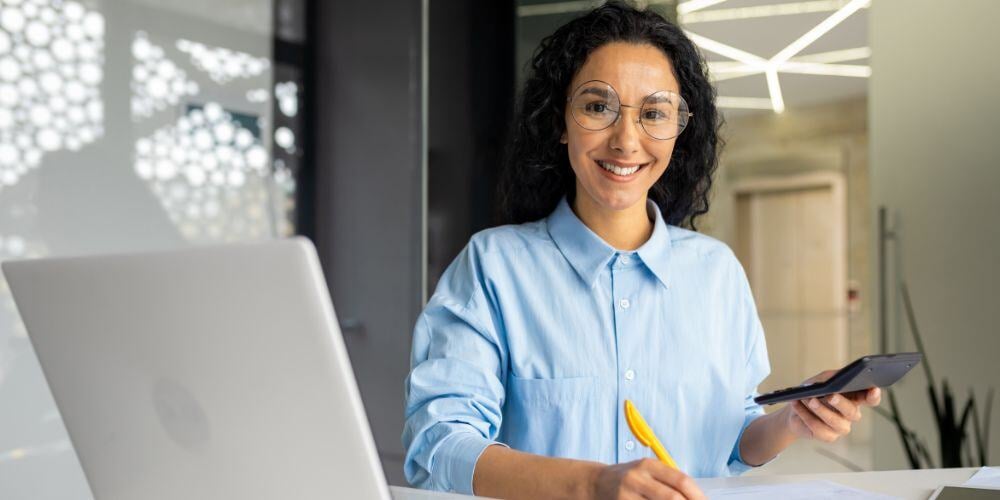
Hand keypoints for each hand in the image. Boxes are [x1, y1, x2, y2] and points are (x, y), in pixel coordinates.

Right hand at [590, 458, 704, 499]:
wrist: (595, 483)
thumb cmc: (627, 479)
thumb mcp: (646, 472)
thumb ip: (667, 481)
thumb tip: (696, 498)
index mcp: (648, 465)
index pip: (680, 480)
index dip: (697, 495)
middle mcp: (637, 478)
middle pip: (671, 497)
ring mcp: (626, 495)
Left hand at [784, 370, 882, 442]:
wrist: (794, 408)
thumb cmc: (812, 391)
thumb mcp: (821, 379)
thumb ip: (832, 377)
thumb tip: (836, 378)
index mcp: (854, 398)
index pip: (870, 399)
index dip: (874, 396)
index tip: (873, 389)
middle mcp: (850, 414)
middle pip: (852, 412)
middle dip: (841, 403)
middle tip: (830, 395)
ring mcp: (841, 427)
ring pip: (835, 422)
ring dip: (819, 409)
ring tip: (807, 399)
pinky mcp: (828, 436)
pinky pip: (818, 428)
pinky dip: (805, 415)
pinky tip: (797, 404)